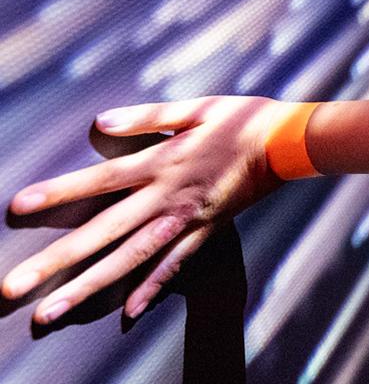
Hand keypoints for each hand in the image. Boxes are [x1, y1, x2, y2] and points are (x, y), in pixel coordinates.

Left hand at [3, 96, 290, 324]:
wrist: (290, 144)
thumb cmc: (242, 118)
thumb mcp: (196, 107)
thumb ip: (146, 116)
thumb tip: (98, 123)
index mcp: (163, 162)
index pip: (101, 181)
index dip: (59, 194)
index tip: (17, 210)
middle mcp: (168, 197)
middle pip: (105, 233)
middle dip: (56, 263)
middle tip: (10, 289)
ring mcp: (186, 220)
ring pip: (131, 260)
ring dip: (87, 288)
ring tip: (49, 312)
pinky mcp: (205, 232)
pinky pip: (174, 266)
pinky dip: (150, 289)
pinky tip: (126, 313)